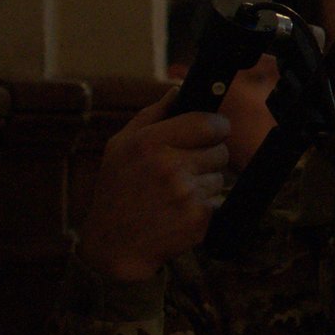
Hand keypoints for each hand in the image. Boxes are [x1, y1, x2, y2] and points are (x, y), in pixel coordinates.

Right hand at [76, 89, 230, 282]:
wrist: (113, 245)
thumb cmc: (117, 191)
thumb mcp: (120, 146)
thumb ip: (152, 114)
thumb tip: (178, 89)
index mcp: (149, 142)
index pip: (209, 123)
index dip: (215, 127)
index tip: (211, 132)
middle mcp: (169, 166)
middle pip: (221, 151)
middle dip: (208, 158)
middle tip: (184, 170)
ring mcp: (186, 194)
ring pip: (221, 178)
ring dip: (206, 184)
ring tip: (176, 193)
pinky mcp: (199, 219)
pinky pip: (220, 202)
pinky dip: (206, 206)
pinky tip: (181, 211)